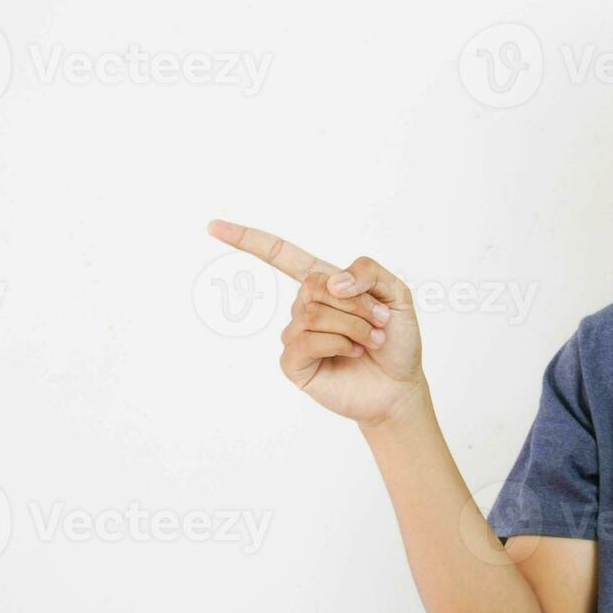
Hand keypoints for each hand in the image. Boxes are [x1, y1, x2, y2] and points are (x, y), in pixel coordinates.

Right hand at [206, 218, 425, 426]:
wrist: (400, 385)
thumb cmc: (396, 340)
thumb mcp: (396, 293)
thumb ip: (368, 272)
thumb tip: (331, 282)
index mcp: (324, 284)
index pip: (281, 255)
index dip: (248, 240)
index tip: (213, 227)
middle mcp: (304, 307)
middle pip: (315, 285)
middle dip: (356, 302)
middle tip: (380, 321)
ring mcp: (296, 335)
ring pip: (313, 313)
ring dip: (354, 325)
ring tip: (372, 340)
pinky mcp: (294, 363)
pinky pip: (307, 341)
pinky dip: (339, 344)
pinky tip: (353, 353)